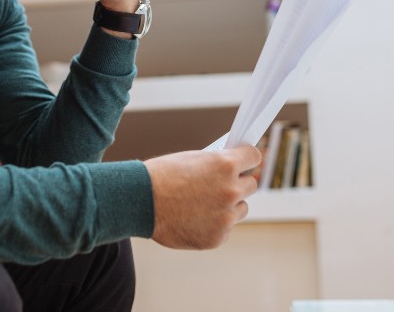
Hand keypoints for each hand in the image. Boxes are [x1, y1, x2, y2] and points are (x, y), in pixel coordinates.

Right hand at [144, 146, 261, 249]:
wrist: (139, 201)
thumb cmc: (161, 176)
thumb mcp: (192, 160)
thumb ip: (217, 166)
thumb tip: (232, 171)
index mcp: (225, 165)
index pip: (254, 157)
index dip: (248, 159)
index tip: (245, 162)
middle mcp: (230, 190)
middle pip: (251, 185)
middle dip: (238, 183)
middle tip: (221, 185)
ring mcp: (226, 216)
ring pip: (241, 209)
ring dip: (229, 206)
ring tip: (203, 204)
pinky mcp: (218, 237)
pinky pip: (226, 229)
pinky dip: (214, 225)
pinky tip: (195, 219)